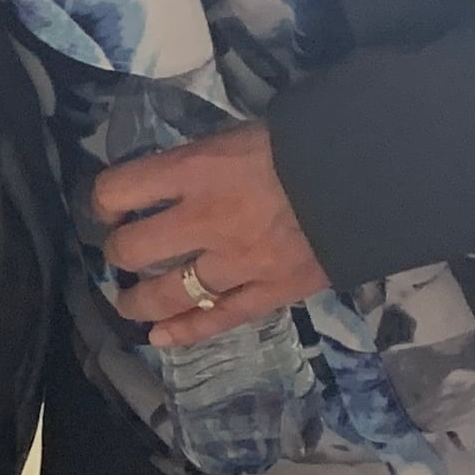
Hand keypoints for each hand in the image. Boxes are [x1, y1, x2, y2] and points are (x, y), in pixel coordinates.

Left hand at [89, 125, 328, 348]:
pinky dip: (185, 332)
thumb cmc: (302, 143)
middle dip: (118, 252)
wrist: (371, 176)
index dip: (102, 200)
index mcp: (196, 170)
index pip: (119, 189)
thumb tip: (162, 180)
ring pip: (167, 294)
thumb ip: (197, 162)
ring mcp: (238, 263)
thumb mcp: (236, 135)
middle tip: (122, 252)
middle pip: (133, 249)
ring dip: (138, 301)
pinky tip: (160, 338)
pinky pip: (218, 319)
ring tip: (129, 302)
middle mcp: (206, 220)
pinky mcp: (270, 293)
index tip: (108, 206)